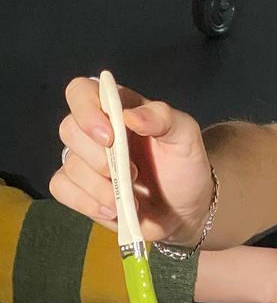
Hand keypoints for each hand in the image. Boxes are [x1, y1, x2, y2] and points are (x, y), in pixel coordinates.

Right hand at [51, 77, 213, 243]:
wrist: (187, 210)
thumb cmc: (184, 166)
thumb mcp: (185, 135)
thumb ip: (163, 117)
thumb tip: (130, 116)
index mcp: (116, 108)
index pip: (80, 92)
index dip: (86, 111)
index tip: (109, 137)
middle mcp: (94, 130)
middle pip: (69, 130)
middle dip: (99, 158)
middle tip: (133, 174)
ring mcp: (84, 161)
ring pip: (70, 166)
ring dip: (100, 188)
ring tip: (131, 198)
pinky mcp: (80, 189)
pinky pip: (62, 189)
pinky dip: (87, 203)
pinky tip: (113, 210)